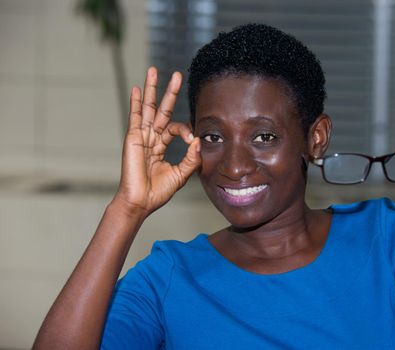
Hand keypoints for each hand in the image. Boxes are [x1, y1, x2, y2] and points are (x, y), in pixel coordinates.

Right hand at [113, 67, 200, 216]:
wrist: (141, 201)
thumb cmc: (158, 192)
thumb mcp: (181, 174)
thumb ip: (191, 158)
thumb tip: (198, 140)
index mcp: (161, 146)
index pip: (175, 127)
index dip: (186, 130)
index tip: (191, 140)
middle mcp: (151, 138)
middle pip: (161, 110)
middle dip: (169, 92)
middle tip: (177, 75)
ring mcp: (141, 136)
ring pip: (148, 108)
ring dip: (151, 89)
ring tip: (154, 70)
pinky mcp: (133, 138)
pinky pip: (135, 117)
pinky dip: (136, 102)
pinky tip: (137, 88)